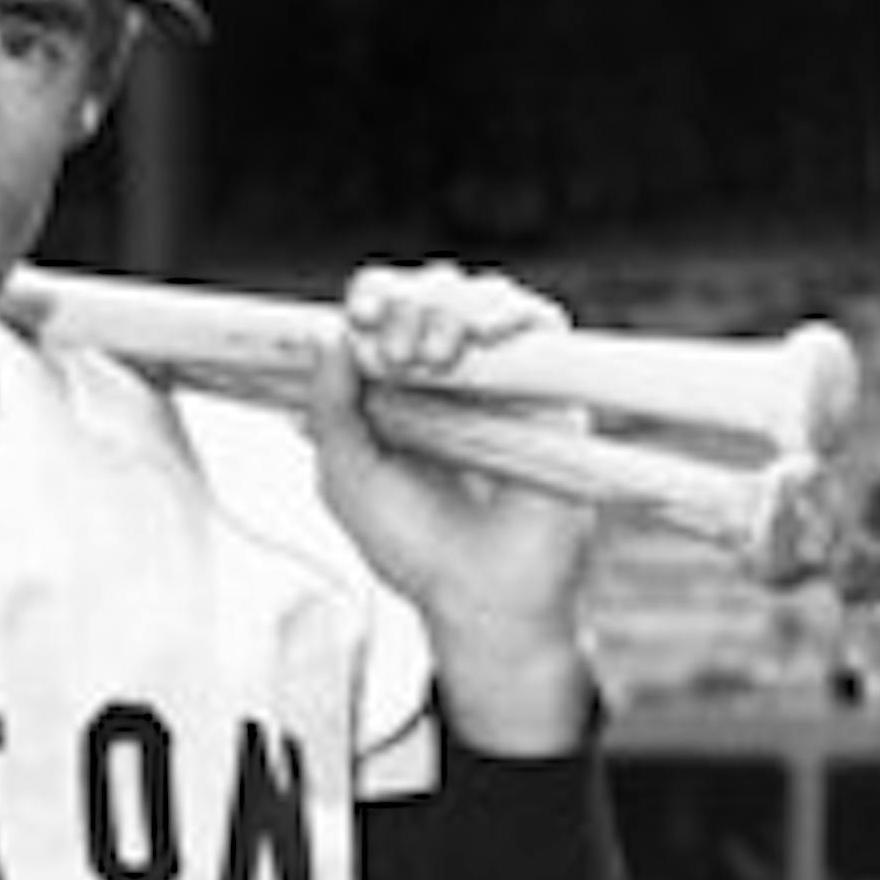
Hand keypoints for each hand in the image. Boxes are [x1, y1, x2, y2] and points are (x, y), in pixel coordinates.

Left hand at [312, 259, 595, 752]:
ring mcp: (502, 376)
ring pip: (484, 294)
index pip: (384, 307)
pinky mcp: (551, 389)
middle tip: (401, 358)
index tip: (362, 320)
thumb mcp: (347, 476)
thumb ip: (330, 408)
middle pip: (432, 287)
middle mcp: (450, 370)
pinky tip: (485, 342)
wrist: (479, 592)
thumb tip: (328, 334)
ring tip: (434, 361)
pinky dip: (511, 315)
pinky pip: (542, 322)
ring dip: (452, 308)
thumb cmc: (412, 543)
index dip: (374, 296)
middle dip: (409, 305)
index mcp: (396, 383)